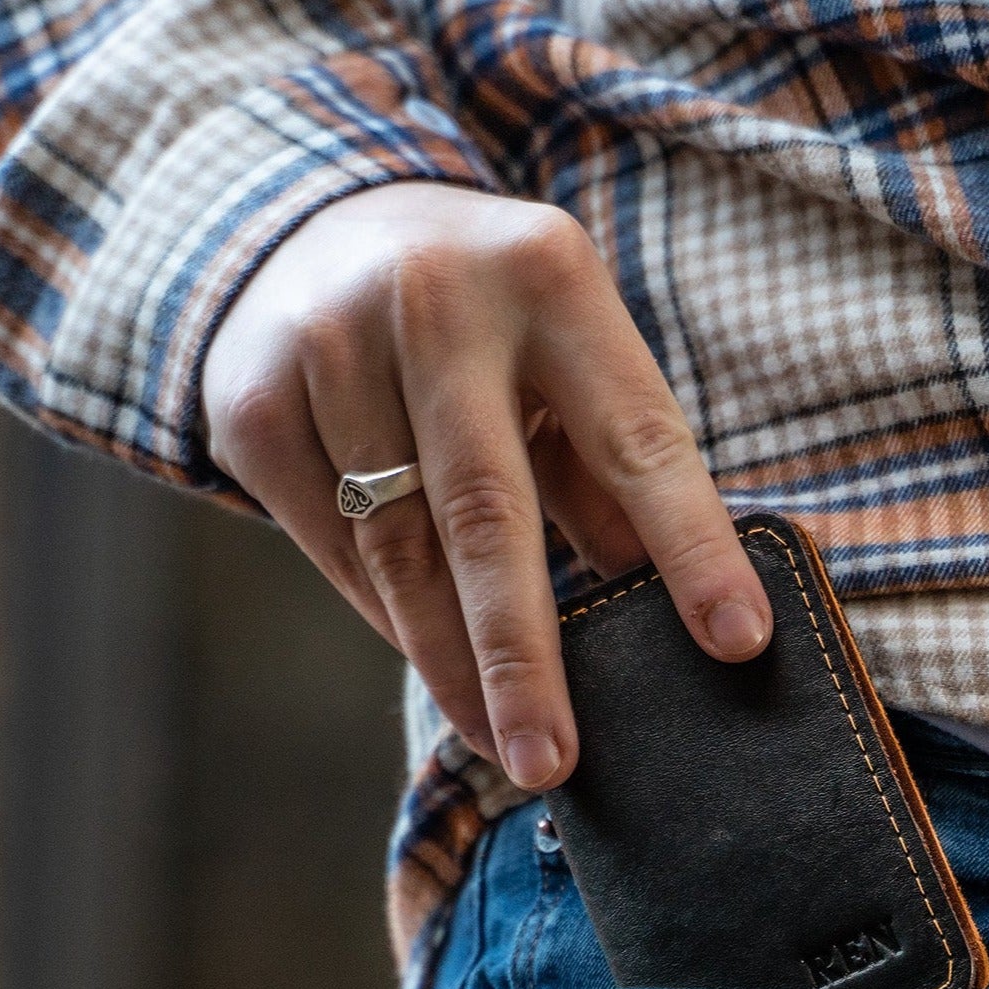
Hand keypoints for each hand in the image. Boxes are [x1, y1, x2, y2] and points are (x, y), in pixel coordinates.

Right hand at [201, 182, 771, 789]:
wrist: (308, 227)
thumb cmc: (487, 317)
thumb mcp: (568, 352)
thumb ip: (614, 469)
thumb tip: (673, 612)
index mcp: (547, 274)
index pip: (635, 437)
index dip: (691, 546)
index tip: (736, 642)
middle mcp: (431, 300)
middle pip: (487, 510)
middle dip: (524, 654)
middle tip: (554, 761)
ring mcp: (326, 347)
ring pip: (398, 547)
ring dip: (453, 663)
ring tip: (505, 743)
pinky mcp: (252, 403)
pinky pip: (332, 548)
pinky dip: (390, 620)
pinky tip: (436, 665)